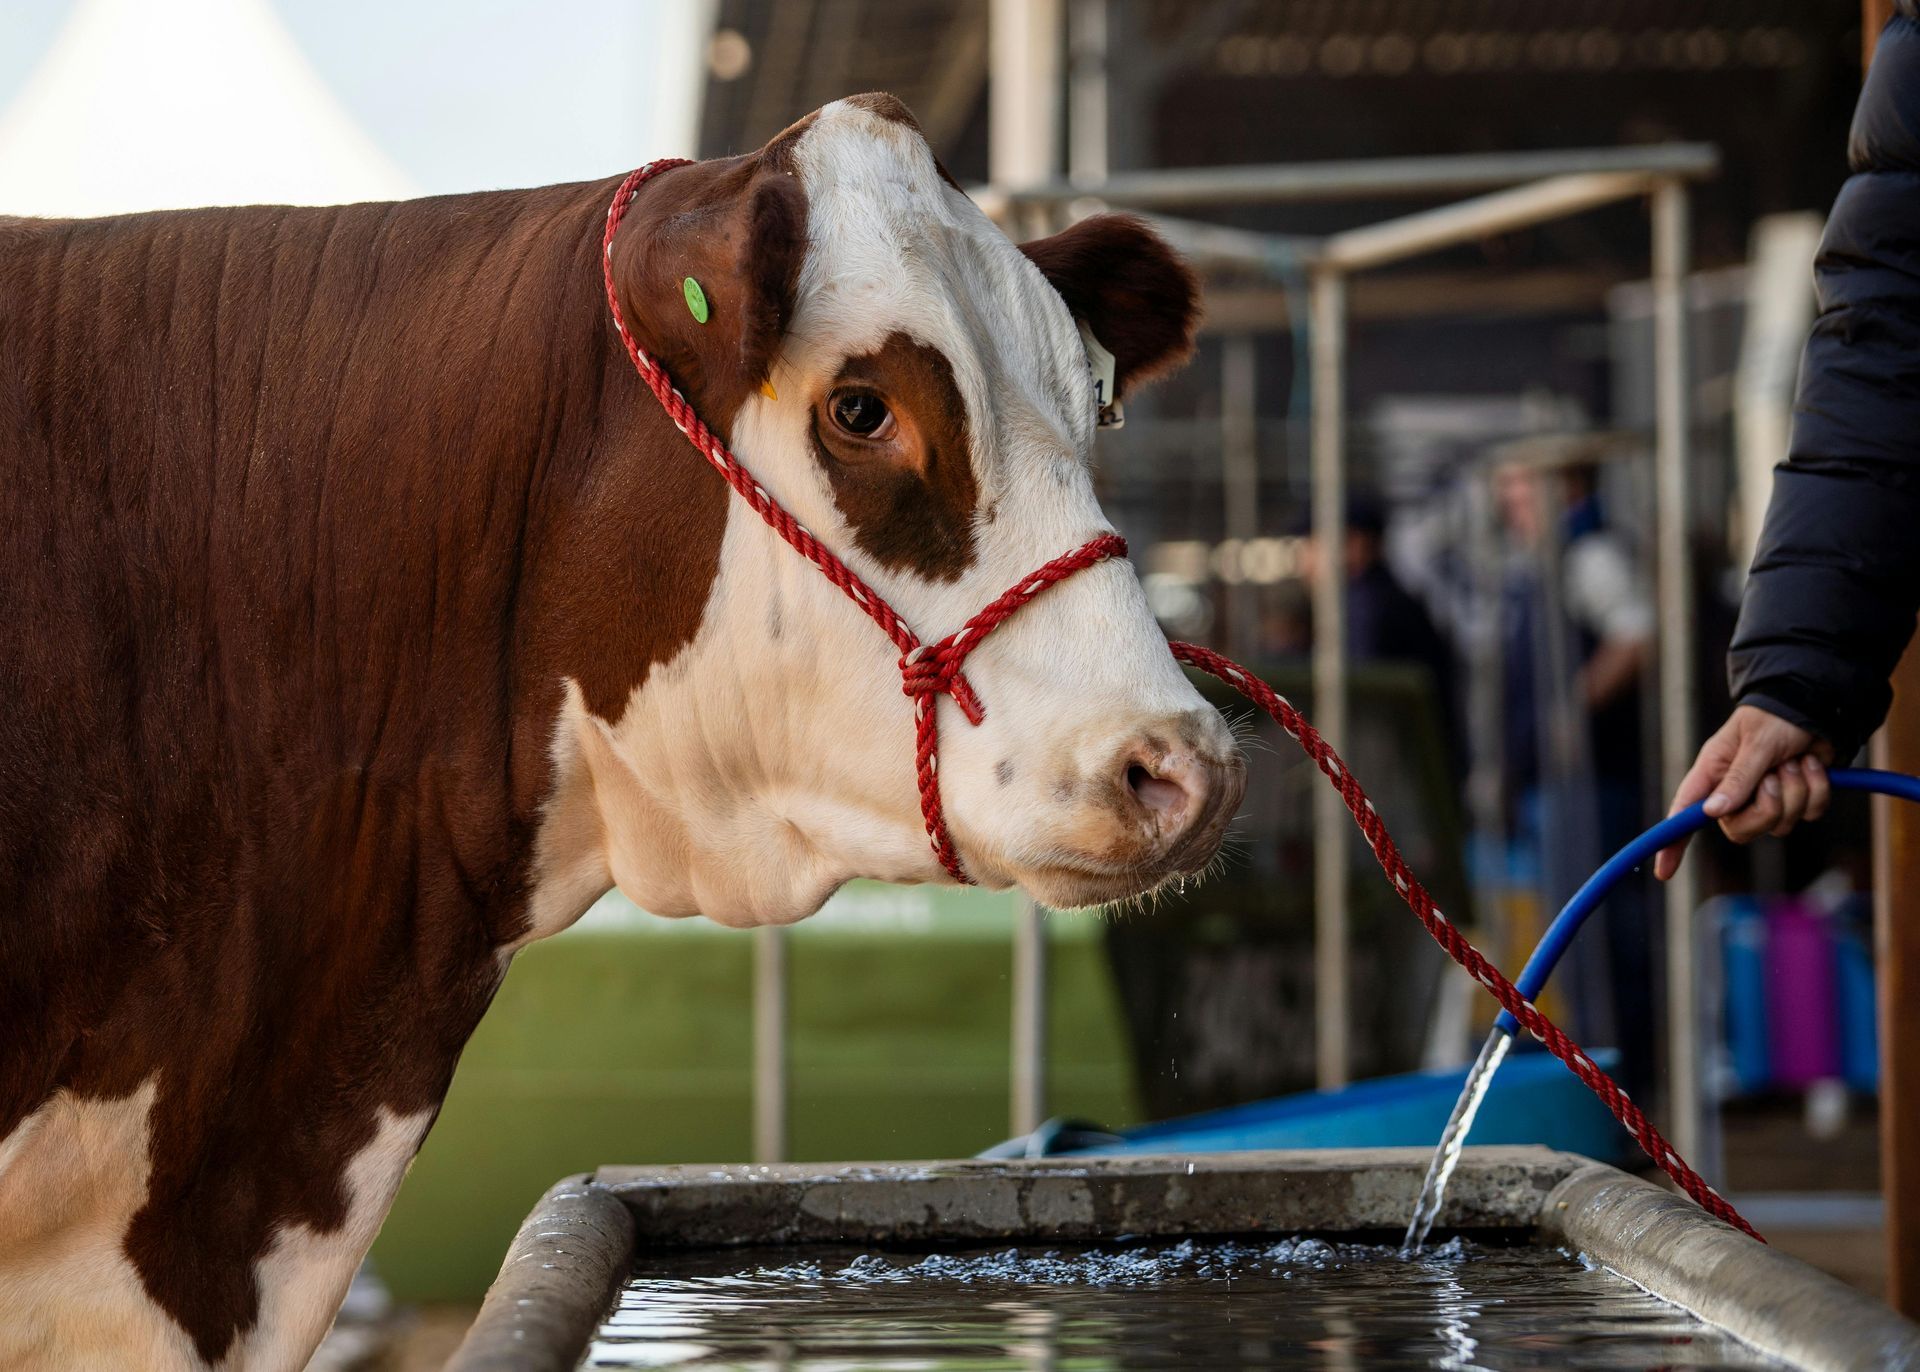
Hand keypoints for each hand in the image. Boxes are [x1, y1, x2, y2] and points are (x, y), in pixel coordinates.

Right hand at [1652, 705, 1833, 880]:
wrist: (1815, 707)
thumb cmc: (1773, 719)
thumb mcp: (1754, 744)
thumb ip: (1737, 779)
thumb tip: (1712, 814)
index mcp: (1712, 775)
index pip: (1684, 815)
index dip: (1672, 844)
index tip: (1664, 872)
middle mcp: (1734, 792)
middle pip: (1741, 830)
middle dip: (1767, 808)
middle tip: (1774, 777)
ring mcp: (1766, 799)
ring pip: (1780, 825)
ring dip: (1796, 791)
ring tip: (1794, 761)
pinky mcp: (1796, 800)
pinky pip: (1809, 814)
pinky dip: (1816, 789)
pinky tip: (1811, 764)